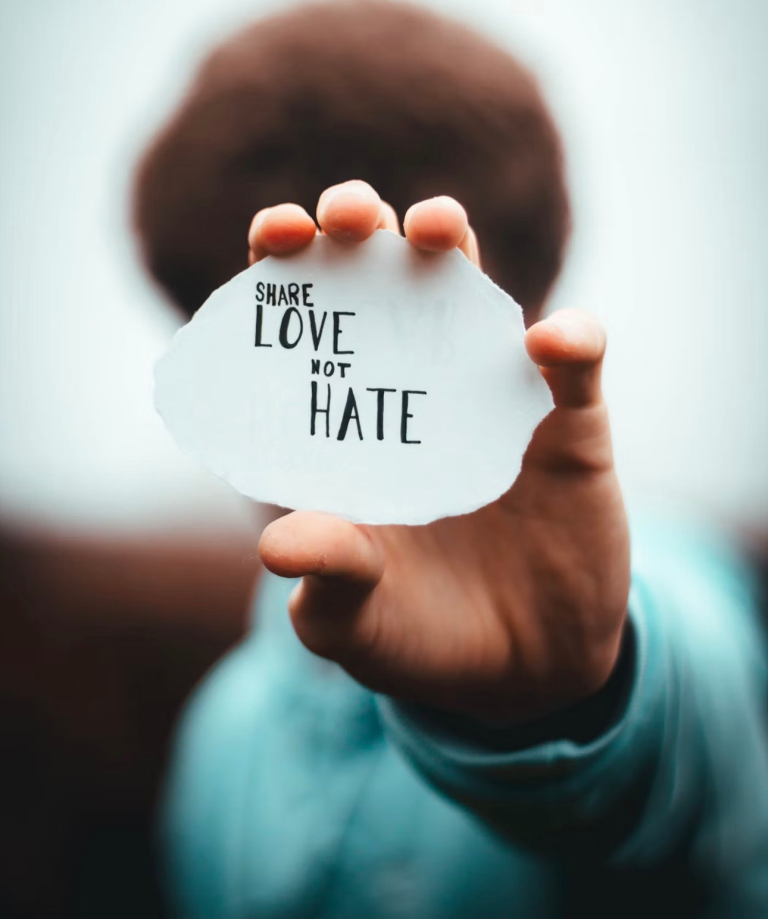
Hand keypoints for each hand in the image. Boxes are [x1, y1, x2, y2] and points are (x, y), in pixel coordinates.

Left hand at [251, 180, 629, 723]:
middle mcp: (413, 394)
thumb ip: (326, 582)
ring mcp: (491, 401)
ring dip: (450, 246)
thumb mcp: (358, 625)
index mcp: (349, 430)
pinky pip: (574, 367)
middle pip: (379, 282)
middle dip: (358, 229)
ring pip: (469, 295)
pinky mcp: (567, 428)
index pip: (305, 329)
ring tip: (434, 229)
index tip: (274, 238)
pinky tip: (549, 344)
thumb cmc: (419, 638)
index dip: (282, 271)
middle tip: (347, 217)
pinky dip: (568, 342)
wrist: (522, 669)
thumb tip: (279, 541)